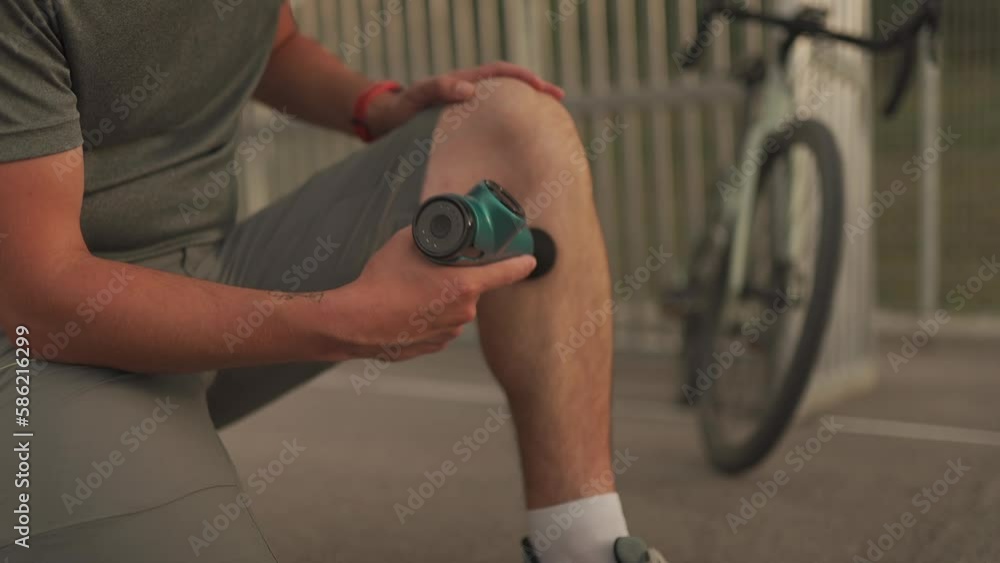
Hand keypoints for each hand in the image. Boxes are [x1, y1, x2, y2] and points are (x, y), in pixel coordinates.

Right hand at [324, 228, 535, 361]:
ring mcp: (450, 331)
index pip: (507, 272)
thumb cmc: (380, 283)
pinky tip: (408, 308)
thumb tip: (436, 230)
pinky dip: (430, 316)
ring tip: (411, 291)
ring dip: (442, 297)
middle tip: (431, 270)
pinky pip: (441, 324)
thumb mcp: (407, 242)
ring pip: (456, 307)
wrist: (355, 322)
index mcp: (464, 285)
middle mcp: (464, 311)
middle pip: (473, 287)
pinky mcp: (435, 345)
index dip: (520, 263)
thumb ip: (430, 235)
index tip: (529, 260)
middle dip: (458, 277)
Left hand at [366, 61, 564, 137]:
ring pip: (505, 102)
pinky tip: (522, 138)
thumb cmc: (403, 108)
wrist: (389, 119)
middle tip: (558, 99)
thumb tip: (469, 89)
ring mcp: (471, 106)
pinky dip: (512, 122)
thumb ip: (439, 88)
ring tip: (549, 118)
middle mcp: (472, 91)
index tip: (541, 87)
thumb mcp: (418, 96)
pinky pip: (496, 118)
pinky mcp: (468, 122)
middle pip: (510, 85)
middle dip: (535, 89)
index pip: (500, 73)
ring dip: (527, 106)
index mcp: (465, 82)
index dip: (522, 78)